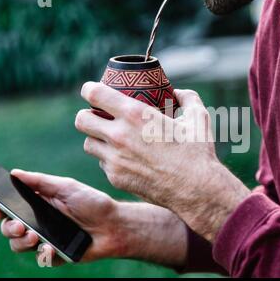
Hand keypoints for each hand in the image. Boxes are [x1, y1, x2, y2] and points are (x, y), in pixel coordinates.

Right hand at [0, 170, 187, 266]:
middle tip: (20, 226)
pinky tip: (51, 248)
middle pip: (11, 228)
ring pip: (20, 246)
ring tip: (35, 236)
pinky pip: (42, 258)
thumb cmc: (94, 203)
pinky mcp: (57, 255)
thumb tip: (15, 173)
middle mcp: (41, 221)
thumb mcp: (68, 187)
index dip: (2, 209)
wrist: (116, 225)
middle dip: (9, 228)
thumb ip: (41, 181)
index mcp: (41, 204)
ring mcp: (48, 239)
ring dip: (22, 242)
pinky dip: (44, 254)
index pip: (13, 208)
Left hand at [75, 82, 249, 240]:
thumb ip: (187, 98)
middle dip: (87, 115)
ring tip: (110, 139)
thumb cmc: (197, 152)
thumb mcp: (198, 118)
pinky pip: (102, 164)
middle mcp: (119, 136)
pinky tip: (125, 158)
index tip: (92, 90)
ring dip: (96, 138)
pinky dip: (109, 159)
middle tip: (99, 116)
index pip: (94, 94)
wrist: (196, 190)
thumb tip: (178, 93)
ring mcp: (115, 159)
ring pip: (88, 144)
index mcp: (135, 114)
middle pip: (81, 120)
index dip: (89, 89)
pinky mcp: (116, 178)